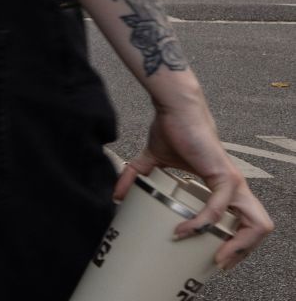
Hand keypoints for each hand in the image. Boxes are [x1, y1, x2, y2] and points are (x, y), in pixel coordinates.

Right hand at [116, 102, 274, 271]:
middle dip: (244, 251)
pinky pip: (218, 209)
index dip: (236, 242)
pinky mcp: (225, 177)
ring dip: (239, 247)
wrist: (175, 108)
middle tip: (218, 265)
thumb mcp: (152, 159)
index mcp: (225, 187)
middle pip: (258, 227)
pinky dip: (202, 224)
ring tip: (216, 259)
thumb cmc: (171, 129)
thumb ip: (137, 176)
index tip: (215, 257)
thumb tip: (115, 195)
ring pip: (255, 224)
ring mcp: (234, 183)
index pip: (244, 222)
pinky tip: (183, 230)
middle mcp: (235, 188)